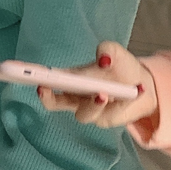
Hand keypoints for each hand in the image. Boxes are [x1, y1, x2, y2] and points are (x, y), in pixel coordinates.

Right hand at [38, 41, 158, 128]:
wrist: (141, 83)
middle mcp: (75, 97)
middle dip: (49, 99)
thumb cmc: (119, 66)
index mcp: (70, 79)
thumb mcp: (114, 52)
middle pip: (55, 104)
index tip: (29, 76)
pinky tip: (137, 90)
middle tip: (50, 90)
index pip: (47, 82)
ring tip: (103, 93)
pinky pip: (112, 114)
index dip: (34, 80)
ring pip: (84, 114)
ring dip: (92, 104)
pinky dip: (124, 102)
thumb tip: (103, 59)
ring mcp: (90, 111)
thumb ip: (107, 50)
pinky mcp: (107, 119)